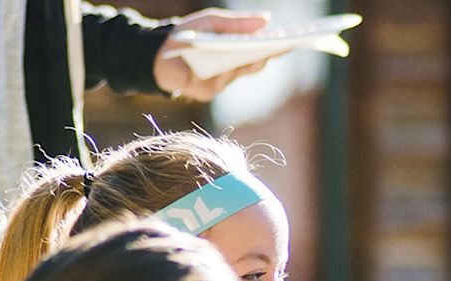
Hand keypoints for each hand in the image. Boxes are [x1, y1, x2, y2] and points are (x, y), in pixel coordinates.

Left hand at [153, 10, 283, 101]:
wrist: (156, 52)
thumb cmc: (188, 34)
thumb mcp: (212, 22)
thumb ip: (238, 22)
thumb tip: (267, 20)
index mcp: (238, 50)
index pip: (263, 49)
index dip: (278, 46)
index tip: (293, 39)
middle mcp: (233, 67)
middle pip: (255, 63)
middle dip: (266, 54)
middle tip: (278, 46)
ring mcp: (222, 80)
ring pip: (239, 72)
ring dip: (246, 61)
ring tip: (256, 50)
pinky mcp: (208, 90)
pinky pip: (220, 81)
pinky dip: (222, 71)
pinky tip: (225, 63)